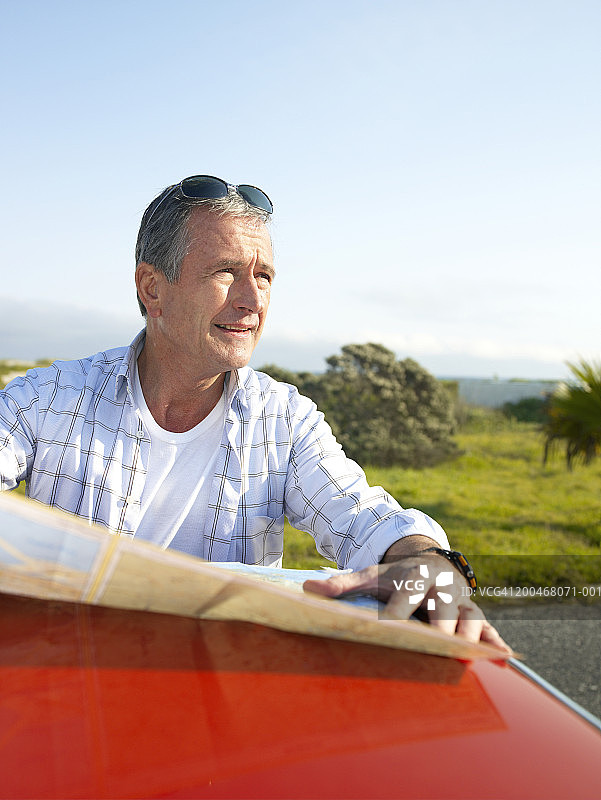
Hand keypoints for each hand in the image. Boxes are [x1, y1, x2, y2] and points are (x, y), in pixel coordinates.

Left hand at [303, 554, 510, 652]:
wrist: (426, 560)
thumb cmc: (394, 576)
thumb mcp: (368, 576)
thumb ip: (340, 585)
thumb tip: (308, 590)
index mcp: (412, 578)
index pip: (405, 597)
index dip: (399, 613)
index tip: (390, 628)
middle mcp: (440, 588)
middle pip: (443, 609)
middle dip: (441, 627)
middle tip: (439, 647)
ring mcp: (461, 602)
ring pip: (470, 619)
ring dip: (471, 638)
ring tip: (469, 660)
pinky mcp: (474, 615)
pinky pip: (489, 629)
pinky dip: (495, 644)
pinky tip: (503, 662)